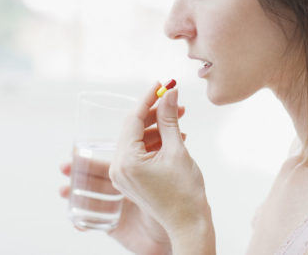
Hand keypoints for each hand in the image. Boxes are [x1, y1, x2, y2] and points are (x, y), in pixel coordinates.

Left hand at [59, 84, 186, 253]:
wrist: (189, 224)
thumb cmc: (185, 192)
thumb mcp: (177, 150)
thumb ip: (169, 119)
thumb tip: (169, 93)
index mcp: (126, 161)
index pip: (132, 119)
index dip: (148, 98)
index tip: (160, 84)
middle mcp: (118, 168)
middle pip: (132, 128)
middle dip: (153, 112)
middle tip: (173, 98)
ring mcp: (122, 175)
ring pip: (136, 139)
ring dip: (156, 127)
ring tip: (178, 117)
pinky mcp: (131, 180)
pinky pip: (138, 152)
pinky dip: (154, 142)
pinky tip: (173, 134)